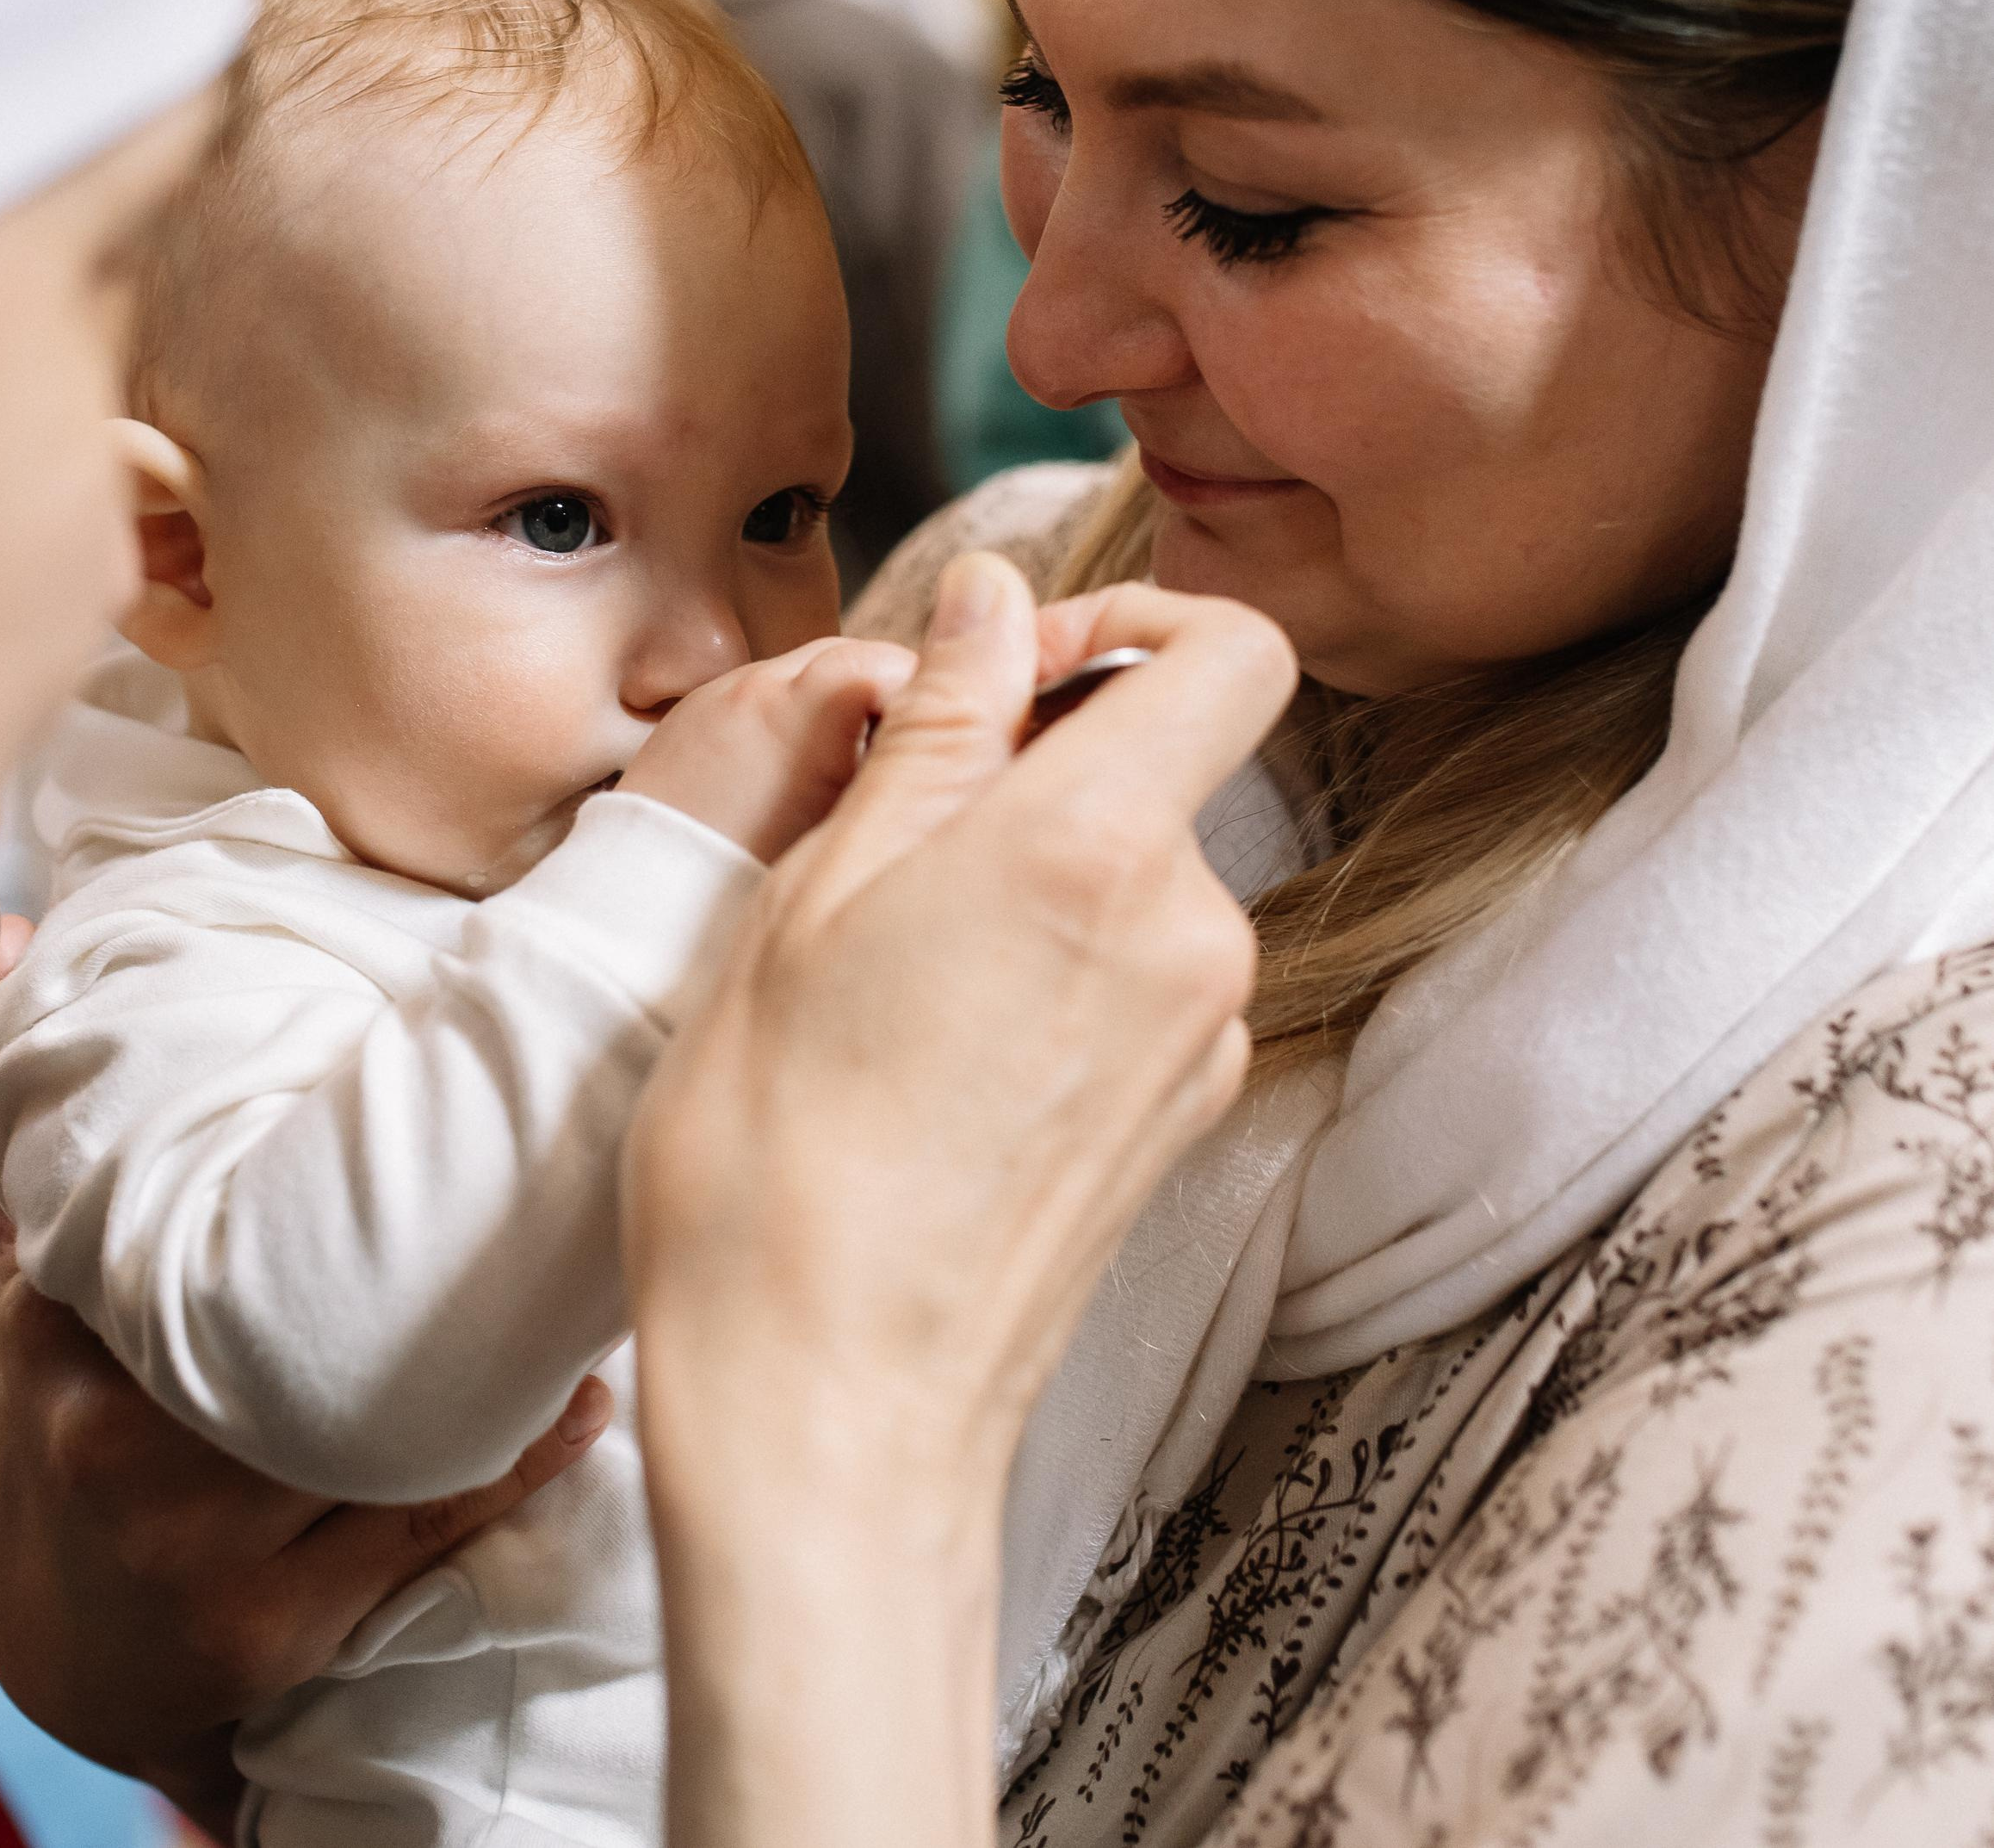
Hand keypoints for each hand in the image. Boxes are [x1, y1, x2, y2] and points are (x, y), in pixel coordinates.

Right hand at [0, 945, 612, 1831]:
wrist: (58, 1652)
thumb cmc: (43, 1417)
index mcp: (61, 1328)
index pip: (199, 1217)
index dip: (324, 1148)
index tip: (436, 1066)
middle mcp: (117, 1437)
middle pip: (310, 1319)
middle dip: (441, 1245)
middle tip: (557, 1158)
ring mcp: (192, 1544)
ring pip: (383, 1422)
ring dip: (503, 1352)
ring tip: (580, 1271)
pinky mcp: (268, 1628)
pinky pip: (423, 1524)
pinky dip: (515, 1458)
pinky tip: (575, 1399)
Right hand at [626, 551, 1294, 1847]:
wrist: (829, 1413)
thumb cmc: (777, 1151)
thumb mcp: (820, 889)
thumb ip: (939, 726)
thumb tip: (999, 595)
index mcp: (1098, 848)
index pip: (1230, 653)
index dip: (1136, 619)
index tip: (1018, 663)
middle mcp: (1192, 933)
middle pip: (1166, 763)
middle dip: (1041, 761)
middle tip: (890, 827)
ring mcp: (1202, 1036)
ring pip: (1139, 872)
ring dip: (1035, 870)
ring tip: (889, 959)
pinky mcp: (1185, 1117)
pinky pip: (1137, 974)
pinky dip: (1056, 964)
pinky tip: (936, 1043)